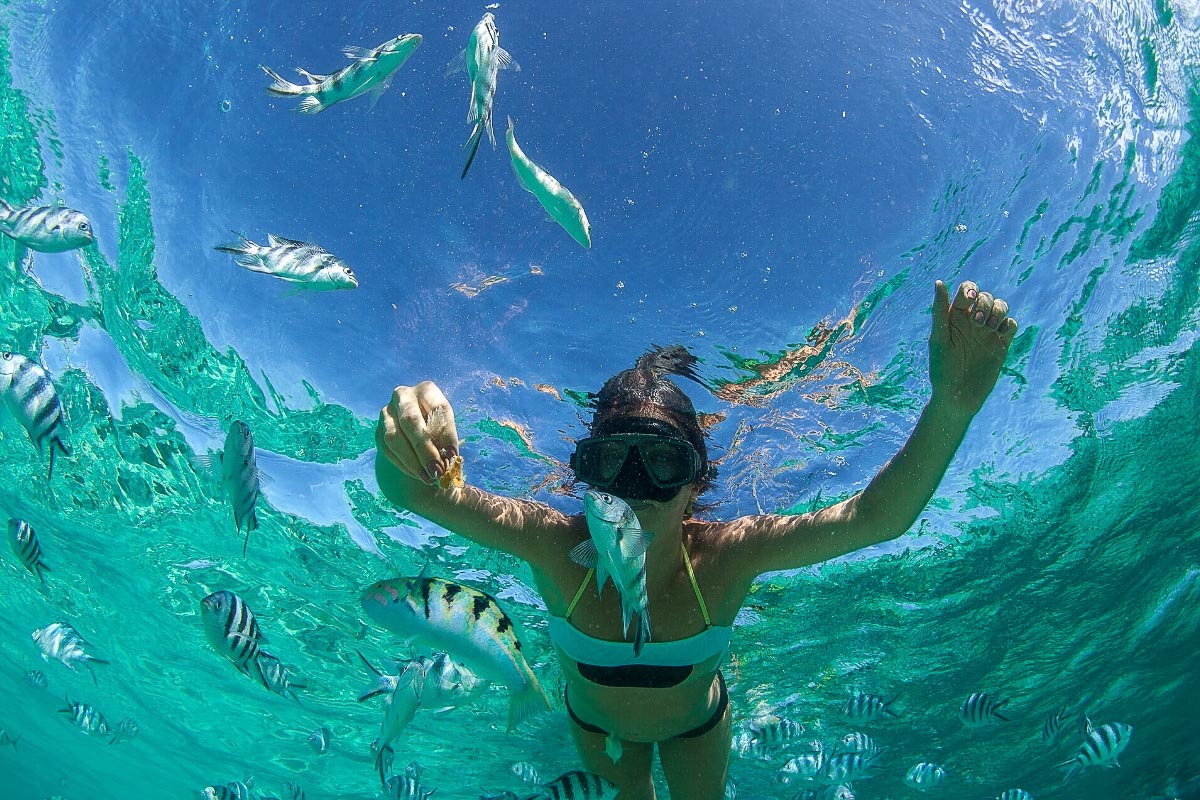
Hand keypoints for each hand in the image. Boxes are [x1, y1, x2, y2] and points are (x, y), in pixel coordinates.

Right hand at [376, 381, 460, 484]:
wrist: (416, 432)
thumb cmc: (438, 427)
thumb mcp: (446, 428)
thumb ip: (446, 440)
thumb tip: (447, 460)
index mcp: (426, 390)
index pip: (436, 409)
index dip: (446, 434)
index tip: (453, 457)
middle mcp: (403, 396)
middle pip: (410, 421)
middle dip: (425, 449)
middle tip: (437, 471)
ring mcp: (387, 412)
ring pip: (394, 437)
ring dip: (412, 461)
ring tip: (428, 477)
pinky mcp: (378, 430)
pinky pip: (386, 449)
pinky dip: (403, 465)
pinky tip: (417, 475)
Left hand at [929, 280, 1018, 417]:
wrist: (958, 397)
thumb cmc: (942, 369)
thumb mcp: (938, 338)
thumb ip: (939, 311)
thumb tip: (938, 282)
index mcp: (954, 317)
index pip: (966, 291)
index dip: (970, 289)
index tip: (969, 299)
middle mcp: (972, 322)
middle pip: (985, 297)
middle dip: (985, 303)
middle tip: (978, 323)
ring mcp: (987, 333)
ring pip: (1001, 307)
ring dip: (998, 311)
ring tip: (988, 328)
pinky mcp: (1001, 345)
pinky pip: (1011, 325)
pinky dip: (1009, 324)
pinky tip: (1000, 334)